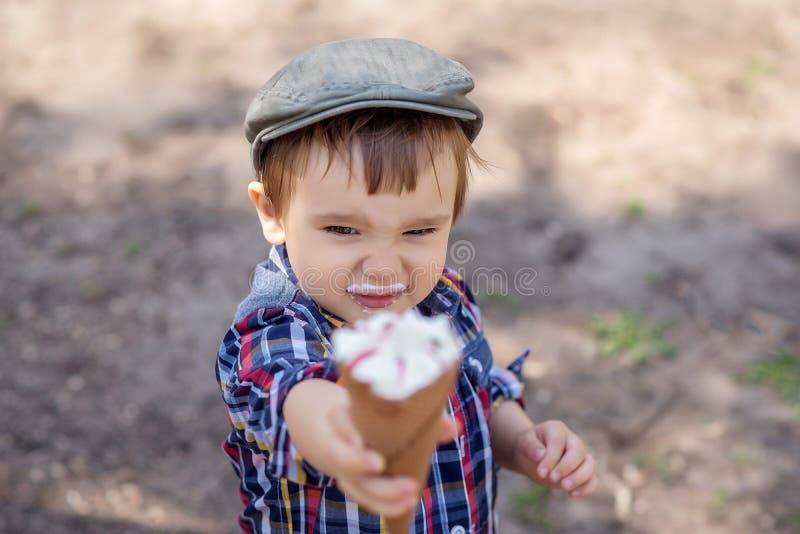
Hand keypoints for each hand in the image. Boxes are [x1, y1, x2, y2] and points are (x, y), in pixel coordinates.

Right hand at [327, 403, 457, 515]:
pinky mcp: (359, 488)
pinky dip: (388, 505)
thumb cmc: (380, 417)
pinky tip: (408, 503)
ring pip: (356, 486)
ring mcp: (348, 472)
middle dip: (358, 462)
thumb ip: (422, 417)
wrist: (352, 435)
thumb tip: (453, 427)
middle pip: (343, 457)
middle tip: (379, 463)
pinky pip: (369, 500)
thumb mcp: (396, 410)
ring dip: (382, 493)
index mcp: (346, 418)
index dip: (345, 429)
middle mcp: (342, 446)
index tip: (358, 439)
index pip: (338, 420)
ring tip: (410, 493)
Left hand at [512, 420, 597, 497]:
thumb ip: (530, 446)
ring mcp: (580, 456)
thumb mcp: (523, 442)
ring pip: (590, 465)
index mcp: (557, 429)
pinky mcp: (582, 472)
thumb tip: (540, 455)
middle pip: (579, 451)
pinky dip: (586, 488)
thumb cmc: (528, 445)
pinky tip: (572, 495)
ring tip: (564, 487)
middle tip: (552, 479)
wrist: (531, 455)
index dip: (551, 458)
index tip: (541, 473)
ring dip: (579, 477)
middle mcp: (572, 440)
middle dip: (567, 467)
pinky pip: (592, 479)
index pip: (558, 442)